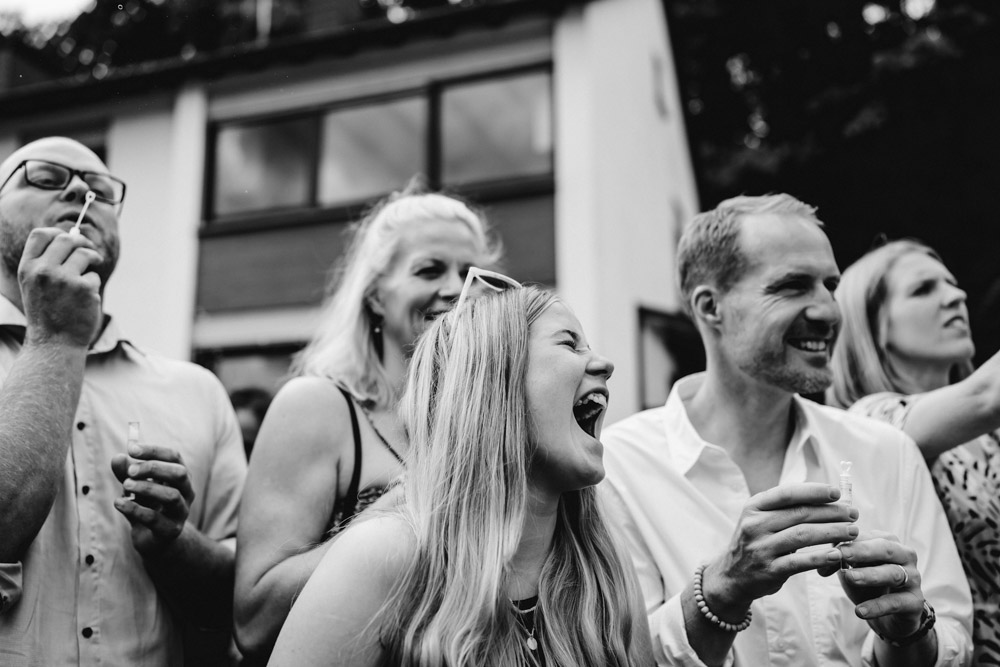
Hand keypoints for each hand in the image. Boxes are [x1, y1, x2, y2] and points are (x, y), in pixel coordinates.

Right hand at [18, 228, 102, 346]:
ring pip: (85, 254)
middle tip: (89, 250)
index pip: (40, 234)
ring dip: (93, 258)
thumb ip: (45, 263)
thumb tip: (71, 237)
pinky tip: (85, 299)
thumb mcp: (34, 286)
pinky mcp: (84, 288)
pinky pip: (94, 276)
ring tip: (93, 267)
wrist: (54, 344)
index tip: (68, 239)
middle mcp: (43, 271)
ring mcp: (64, 279)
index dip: (57, 232)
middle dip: (81, 242)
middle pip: (66, 239)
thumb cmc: (47, 314)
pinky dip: (93, 284)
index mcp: (27, 268)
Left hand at [111, 442, 195, 556]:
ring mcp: (181, 512)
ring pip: (172, 496)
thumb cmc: (147, 506)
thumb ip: (125, 472)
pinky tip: (118, 503)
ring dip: (147, 488)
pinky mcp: (170, 531)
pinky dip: (134, 509)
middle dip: (154, 468)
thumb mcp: (135, 486)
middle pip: (179, 474)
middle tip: (130, 471)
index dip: (154, 451)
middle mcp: (186, 492)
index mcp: (181, 477)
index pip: (174, 457)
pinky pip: (155, 519)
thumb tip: (118, 458)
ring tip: (125, 485)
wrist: (153, 540)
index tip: (131, 449)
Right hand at [701, 483, 857, 619]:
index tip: (837, 492)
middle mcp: (754, 525)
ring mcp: (760, 548)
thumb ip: (785, 509)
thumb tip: (827, 498)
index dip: (814, 491)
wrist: (732, 575)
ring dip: (831, 532)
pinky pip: (799, 562)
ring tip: (852, 532)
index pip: (787, 493)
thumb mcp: (760, 520)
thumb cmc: (756, 542)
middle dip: (831, 513)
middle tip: (853, 514)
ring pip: (802, 535)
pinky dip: (820, 558)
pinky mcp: (769, 570)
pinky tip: (837, 555)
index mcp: (754, 507)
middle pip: (799, 514)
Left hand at [830, 530, 926, 640]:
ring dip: (871, 575)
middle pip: (886, 549)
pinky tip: (859, 611)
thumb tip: (821, 561)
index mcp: (889, 541)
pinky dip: (877, 606)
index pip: (867, 536)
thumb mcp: (851, 569)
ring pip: (894, 573)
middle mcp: (905, 556)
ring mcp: (913, 579)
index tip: (826, 551)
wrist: (891, 615)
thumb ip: (837, 560)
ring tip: (849, 577)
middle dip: (862, 550)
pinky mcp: (915, 602)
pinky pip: (896, 602)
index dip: (846, 542)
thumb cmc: (869, 583)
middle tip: (842, 554)